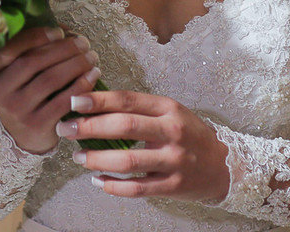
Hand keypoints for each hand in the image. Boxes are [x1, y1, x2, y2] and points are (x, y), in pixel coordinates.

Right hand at [0, 26, 100, 155]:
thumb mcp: (17, 74)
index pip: (10, 48)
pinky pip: (63, 101)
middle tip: (83, 43)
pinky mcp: (36, 125)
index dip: (36, 37)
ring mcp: (17, 110)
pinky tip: (92, 76)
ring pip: (50, 79)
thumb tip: (66, 31)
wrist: (23, 137)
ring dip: (75, 64)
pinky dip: (81, 85)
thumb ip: (34, 50)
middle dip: (63, 49)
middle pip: (34, 62)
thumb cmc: (25, 95)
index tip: (59, 32)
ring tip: (91, 57)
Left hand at [55, 90, 230, 202]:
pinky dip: (114, 186)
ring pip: (128, 161)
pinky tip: (97, 181)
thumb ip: (139, 109)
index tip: (74, 100)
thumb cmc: (189, 134)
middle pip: (125, 127)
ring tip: (77, 157)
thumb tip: (94, 104)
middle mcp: (172, 132)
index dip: (99, 100)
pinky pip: (137, 188)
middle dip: (90, 127)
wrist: (224, 166)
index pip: (128, 100)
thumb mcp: (170, 112)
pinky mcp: (173, 186)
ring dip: (97, 159)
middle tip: (66, 128)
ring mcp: (174, 160)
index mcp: (168, 108)